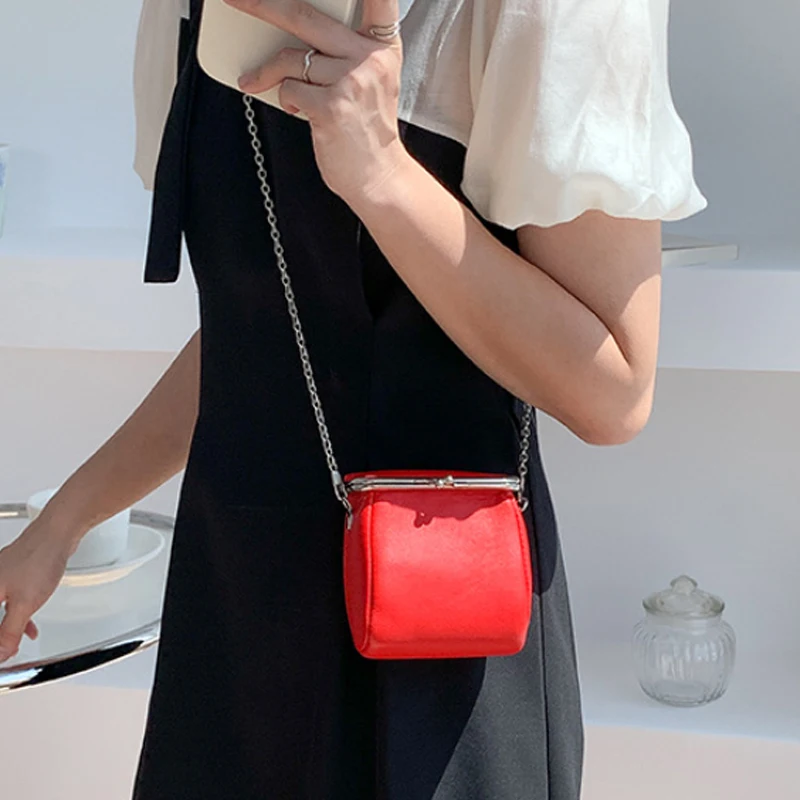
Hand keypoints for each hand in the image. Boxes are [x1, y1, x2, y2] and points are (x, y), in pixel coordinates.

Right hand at [0, 515, 75, 662]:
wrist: (57, 533)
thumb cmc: (39, 559)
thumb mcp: (23, 605)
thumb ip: (10, 631)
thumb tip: (1, 652)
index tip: (3, 654)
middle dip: (1, 636)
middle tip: (7, 650)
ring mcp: (1, 577)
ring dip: (7, 627)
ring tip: (16, 642)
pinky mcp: (14, 574)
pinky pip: (9, 600)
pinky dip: (16, 614)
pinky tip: (28, 624)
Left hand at [224, 0, 411, 203]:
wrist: (378, 176)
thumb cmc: (366, 128)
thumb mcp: (369, 78)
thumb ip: (344, 48)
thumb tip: (290, 26)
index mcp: (382, 44)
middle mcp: (370, 57)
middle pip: (305, 15)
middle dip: (260, 5)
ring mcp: (352, 81)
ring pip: (290, 58)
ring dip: (266, 71)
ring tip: (255, 81)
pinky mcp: (332, 107)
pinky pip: (288, 87)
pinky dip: (282, 97)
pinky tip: (295, 109)